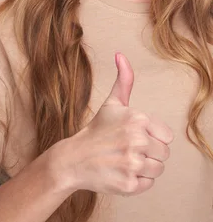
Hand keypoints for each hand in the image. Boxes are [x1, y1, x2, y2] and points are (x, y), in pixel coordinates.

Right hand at [62, 52, 173, 196]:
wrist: (72, 159)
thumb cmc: (96, 131)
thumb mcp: (111, 104)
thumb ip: (123, 80)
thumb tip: (121, 55)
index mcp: (136, 119)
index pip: (166, 137)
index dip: (150, 138)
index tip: (131, 137)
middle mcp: (136, 140)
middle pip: (164, 154)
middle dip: (147, 154)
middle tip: (124, 150)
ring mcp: (132, 163)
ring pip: (157, 170)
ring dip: (142, 169)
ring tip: (122, 161)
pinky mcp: (129, 184)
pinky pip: (147, 185)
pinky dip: (135, 182)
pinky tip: (119, 173)